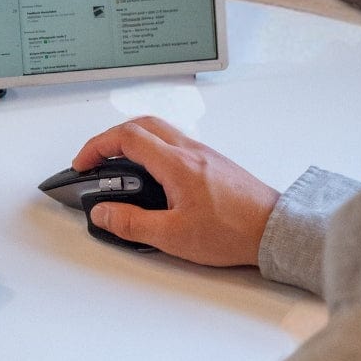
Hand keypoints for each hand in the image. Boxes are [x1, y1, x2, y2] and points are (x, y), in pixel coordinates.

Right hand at [73, 116, 280, 266]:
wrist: (276, 231)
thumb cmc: (234, 232)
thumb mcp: (173, 236)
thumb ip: (132, 224)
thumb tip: (103, 214)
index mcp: (175, 163)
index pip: (126, 137)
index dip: (97, 146)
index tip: (84, 163)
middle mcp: (189, 150)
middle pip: (141, 123)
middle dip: (111, 137)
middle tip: (97, 158)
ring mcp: (203, 153)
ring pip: (160, 130)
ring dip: (133, 139)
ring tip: (120, 165)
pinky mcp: (213, 162)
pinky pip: (175, 142)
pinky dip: (153, 148)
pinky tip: (153, 174)